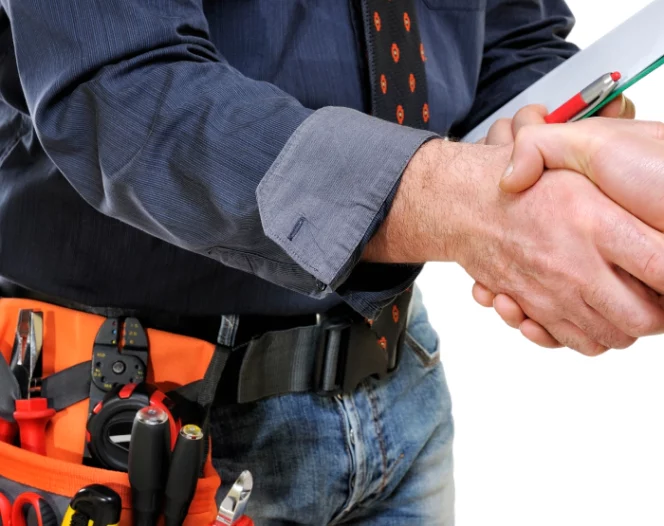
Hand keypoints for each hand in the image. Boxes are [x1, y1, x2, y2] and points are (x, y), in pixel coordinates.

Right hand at [366, 134, 663, 355]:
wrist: (461, 204)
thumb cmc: (525, 182)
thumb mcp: (576, 149)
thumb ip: (613, 156)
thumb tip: (655, 204)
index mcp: (595, 223)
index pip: (661, 267)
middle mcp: (575, 266)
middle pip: (645, 316)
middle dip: (661, 310)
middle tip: (658, 289)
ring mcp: (552, 293)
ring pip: (613, 335)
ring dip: (627, 325)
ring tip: (628, 300)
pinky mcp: (534, 309)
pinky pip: (577, 341)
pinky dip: (590, 336)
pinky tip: (591, 313)